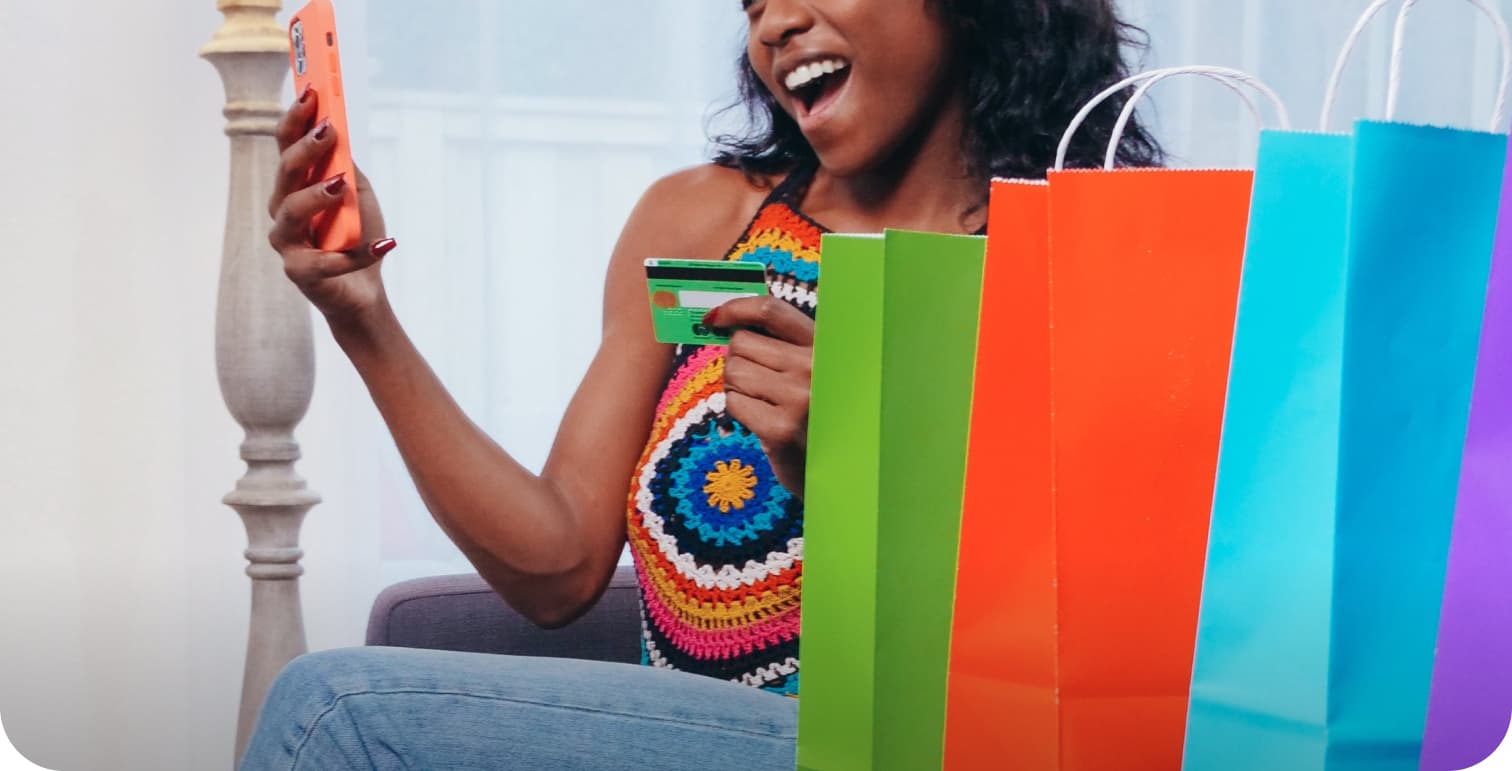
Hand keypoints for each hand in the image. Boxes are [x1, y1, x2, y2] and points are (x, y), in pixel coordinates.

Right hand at [268, 86, 394, 327]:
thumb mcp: (358, 194)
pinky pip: (325, 259)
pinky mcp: (299, 272)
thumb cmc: (356, 234)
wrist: (364, 288)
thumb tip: (337, 129)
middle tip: (330, 130)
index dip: (295, 119)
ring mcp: (286, 242)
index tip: (311, 93)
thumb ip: (345, 165)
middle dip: (306, 148)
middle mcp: (282, 209)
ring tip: (341, 184)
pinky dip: (358, 253)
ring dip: (317, 194)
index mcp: (294, 186)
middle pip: (286, 172)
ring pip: (291, 210)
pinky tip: (384, 244)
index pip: (286, 146)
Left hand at [709, 296, 814, 497]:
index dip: (734, 309)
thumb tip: (722, 322)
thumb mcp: (811, 371)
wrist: (837, 471)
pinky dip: (739, 411)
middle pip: (741, 343)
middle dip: (736, 361)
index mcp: (823, 345)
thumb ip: (781, 345)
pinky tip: (762, 421)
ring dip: (736, 387)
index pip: (770, 310)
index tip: (714, 318)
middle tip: (754, 383)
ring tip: (761, 402)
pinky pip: (733, 402)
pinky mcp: (781, 429)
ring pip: (733, 372)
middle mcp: (815, 366)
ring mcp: (799, 398)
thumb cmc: (815, 415)